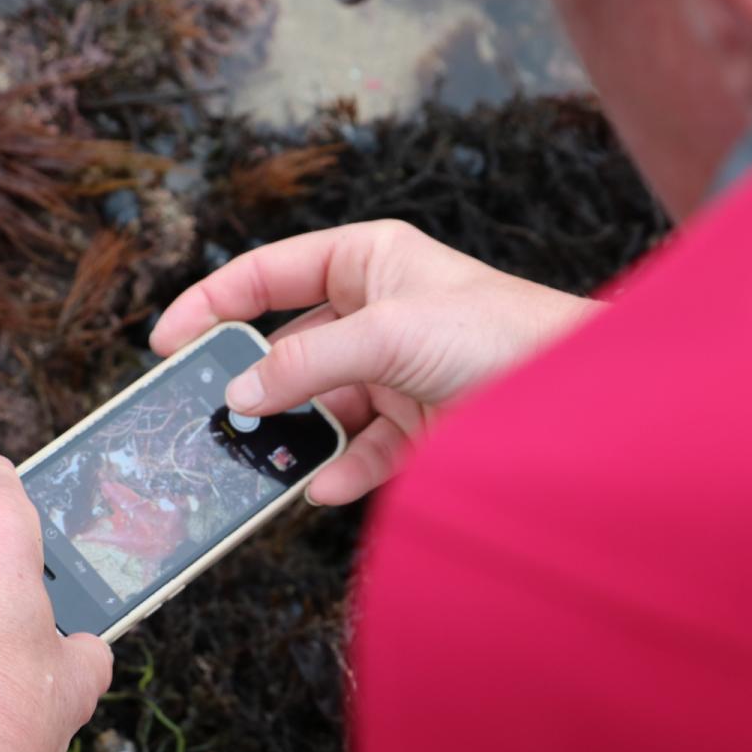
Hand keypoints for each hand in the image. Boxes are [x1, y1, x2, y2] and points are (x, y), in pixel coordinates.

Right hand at [150, 220, 601, 503]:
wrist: (584, 399)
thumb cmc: (501, 332)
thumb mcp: (388, 333)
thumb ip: (305, 364)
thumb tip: (239, 399)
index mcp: (367, 262)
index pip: (268, 275)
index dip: (214, 305)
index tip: (168, 343)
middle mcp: (377, 313)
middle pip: (290, 349)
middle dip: (253, 386)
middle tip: (208, 419)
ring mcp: (396, 371)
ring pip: (321, 407)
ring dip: (292, 437)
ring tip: (257, 464)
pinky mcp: (419, 425)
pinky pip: (360, 450)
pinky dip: (339, 471)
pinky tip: (321, 488)